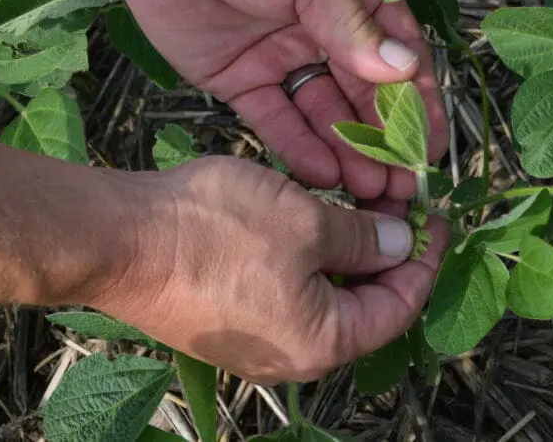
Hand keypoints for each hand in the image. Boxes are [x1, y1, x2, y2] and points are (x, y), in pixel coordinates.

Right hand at [94, 157, 449, 383]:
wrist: (117, 240)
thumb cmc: (215, 232)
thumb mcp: (307, 222)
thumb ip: (363, 237)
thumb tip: (399, 242)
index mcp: (322, 342)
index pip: (399, 306)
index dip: (424, 258)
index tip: (435, 216)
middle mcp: (292, 353)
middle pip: (364, 304)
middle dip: (387, 250)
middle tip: (399, 200)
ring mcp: (256, 339)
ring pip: (325, 293)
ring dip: (349, 248)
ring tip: (360, 200)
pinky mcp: (228, 317)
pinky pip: (289, 289)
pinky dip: (312, 254)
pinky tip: (314, 216)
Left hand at [107, 0, 447, 199]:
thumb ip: (355, 26)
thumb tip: (404, 71)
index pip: (399, 52)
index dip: (418, 100)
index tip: (430, 145)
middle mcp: (326, 28)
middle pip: (365, 93)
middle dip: (386, 138)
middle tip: (402, 185)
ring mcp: (285, 56)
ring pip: (325, 113)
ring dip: (349, 150)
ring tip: (368, 189)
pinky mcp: (243, 80)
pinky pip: (278, 120)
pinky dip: (299, 147)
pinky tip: (323, 174)